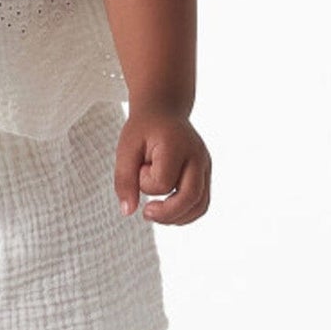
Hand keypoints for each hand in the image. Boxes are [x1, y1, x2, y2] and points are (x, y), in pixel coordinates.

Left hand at [114, 106, 210, 224]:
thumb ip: (124, 179)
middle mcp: (197, 156)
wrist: (164, 111)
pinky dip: (185, 213)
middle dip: (166, 214)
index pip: (163, 182)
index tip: (140, 169)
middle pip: (191, 197)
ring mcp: (205, 166)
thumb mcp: (126, 148)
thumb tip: (128, 212)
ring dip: (176, 218)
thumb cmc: (144, 129)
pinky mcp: (206, 174)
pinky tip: (167, 210)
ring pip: (200, 206)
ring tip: (155, 212)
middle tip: (146, 212)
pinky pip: (201, 203)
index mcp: (177, 146)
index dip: (146, 184)